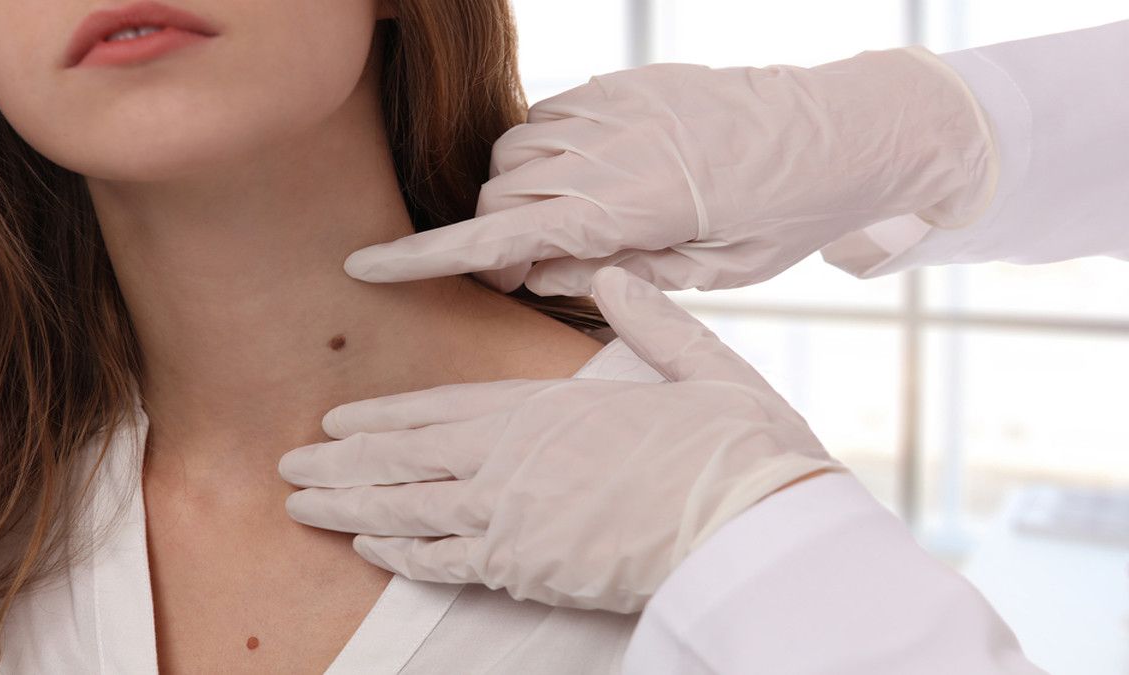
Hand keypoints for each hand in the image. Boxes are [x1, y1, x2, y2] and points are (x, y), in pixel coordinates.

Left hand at [279, 267, 841, 611]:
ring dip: (349, 508)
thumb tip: (615, 279)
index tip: (336, 419)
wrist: (753, 525)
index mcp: (546, 409)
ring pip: (408, 512)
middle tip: (288, 467)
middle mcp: (513, 461)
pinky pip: (446, 563)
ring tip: (302, 506)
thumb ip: (649, 321)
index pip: (441, 409)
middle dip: (341, 464)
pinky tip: (367, 548)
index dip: (381, 416)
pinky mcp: (528, 570)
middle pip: (405, 461)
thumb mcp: (698, 366)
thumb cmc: (732, 447)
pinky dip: (400, 555)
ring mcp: (513, 518)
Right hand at [342, 47, 995, 294]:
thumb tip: (529, 270)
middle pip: (502, 194)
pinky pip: (554, 118)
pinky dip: (550, 156)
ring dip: (521, 194)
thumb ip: (610, 269)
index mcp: (633, 205)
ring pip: (520, 153)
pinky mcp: (629, 82)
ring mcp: (619, 105)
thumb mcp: (705, 269)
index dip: (429, 255)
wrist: (848, 133)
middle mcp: (614, 146)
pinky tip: (589, 179)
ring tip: (569, 225)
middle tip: (524, 271)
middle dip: (490, 236)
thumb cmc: (784, 216)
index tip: (369, 265)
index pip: (504, 234)